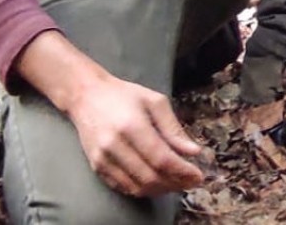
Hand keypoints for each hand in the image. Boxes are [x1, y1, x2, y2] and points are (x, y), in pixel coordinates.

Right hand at [65, 74, 204, 197]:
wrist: (86, 96)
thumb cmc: (124, 95)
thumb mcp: (154, 102)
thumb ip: (173, 128)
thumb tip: (193, 151)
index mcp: (132, 126)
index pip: (161, 159)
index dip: (182, 171)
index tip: (198, 176)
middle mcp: (115, 146)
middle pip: (150, 177)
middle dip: (175, 183)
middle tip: (191, 182)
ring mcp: (103, 159)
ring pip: (136, 187)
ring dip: (160, 190)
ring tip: (177, 183)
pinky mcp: (96, 167)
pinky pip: (123, 187)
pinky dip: (143, 190)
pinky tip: (156, 183)